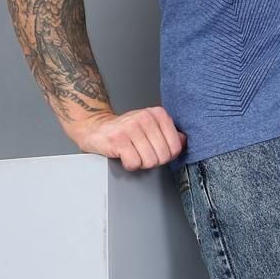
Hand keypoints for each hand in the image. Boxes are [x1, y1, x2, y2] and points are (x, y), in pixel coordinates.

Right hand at [66, 106, 185, 169]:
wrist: (96, 128)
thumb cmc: (126, 131)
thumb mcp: (151, 127)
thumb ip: (169, 133)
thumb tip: (183, 141)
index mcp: (158, 114)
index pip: (176, 147)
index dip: (166, 155)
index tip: (155, 150)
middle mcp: (145, 117)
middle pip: (163, 156)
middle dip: (153, 160)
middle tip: (141, 153)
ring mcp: (131, 127)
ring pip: (150, 161)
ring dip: (140, 163)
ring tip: (132, 152)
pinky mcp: (118, 139)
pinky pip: (134, 163)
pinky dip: (129, 164)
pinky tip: (124, 155)